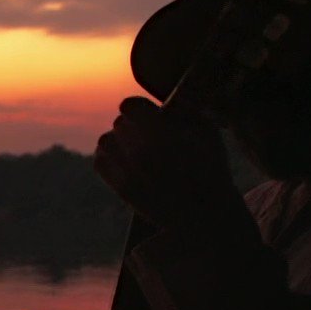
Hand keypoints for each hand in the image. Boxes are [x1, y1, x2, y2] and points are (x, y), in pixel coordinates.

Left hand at [92, 97, 249, 236]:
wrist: (204, 215)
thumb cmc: (210, 170)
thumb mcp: (208, 131)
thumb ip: (187, 106)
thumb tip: (168, 94)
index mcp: (160, 133)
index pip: (129, 105)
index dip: (139, 108)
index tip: (149, 115)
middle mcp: (139, 151)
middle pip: (120, 123)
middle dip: (134, 125)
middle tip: (149, 135)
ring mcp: (128, 171)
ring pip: (107, 140)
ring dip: (119, 140)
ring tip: (136, 147)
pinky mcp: (121, 188)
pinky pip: (99, 161)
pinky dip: (108, 157)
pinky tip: (125, 159)